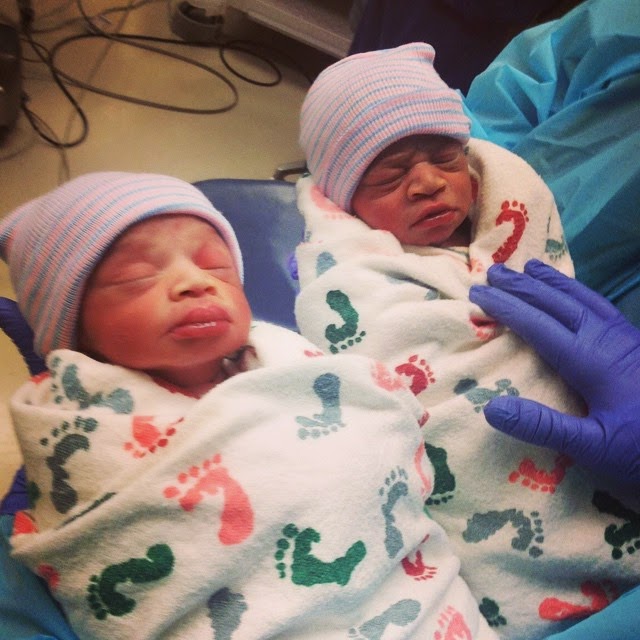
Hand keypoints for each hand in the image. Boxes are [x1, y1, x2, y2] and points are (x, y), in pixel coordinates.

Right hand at [469, 259, 639, 488]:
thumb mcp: (593, 450)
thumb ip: (543, 427)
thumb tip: (492, 407)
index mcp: (593, 362)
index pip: (540, 325)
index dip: (507, 307)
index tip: (478, 293)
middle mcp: (609, 341)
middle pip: (560, 303)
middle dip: (524, 286)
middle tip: (493, 271)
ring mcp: (627, 340)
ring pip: (584, 299)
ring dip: (553, 282)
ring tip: (530, 266)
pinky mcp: (638, 346)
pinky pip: (602, 307)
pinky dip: (580, 292)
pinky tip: (575, 294)